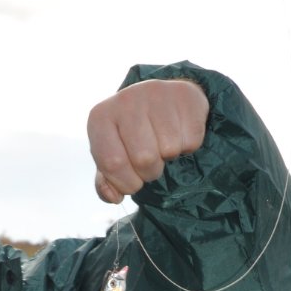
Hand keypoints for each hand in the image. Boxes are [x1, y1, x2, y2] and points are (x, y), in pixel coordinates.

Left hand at [87, 79, 209, 203]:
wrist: (161, 101)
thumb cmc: (132, 136)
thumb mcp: (113, 155)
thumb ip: (107, 182)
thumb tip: (113, 197)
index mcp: (100, 118)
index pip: (112, 163)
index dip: (126, 183)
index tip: (133, 182)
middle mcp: (125, 100)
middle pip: (144, 158)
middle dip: (150, 172)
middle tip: (151, 162)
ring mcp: (155, 94)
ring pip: (169, 149)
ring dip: (169, 157)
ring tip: (163, 144)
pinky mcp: (183, 95)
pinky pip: (191, 140)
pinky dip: (187, 146)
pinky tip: (178, 133)